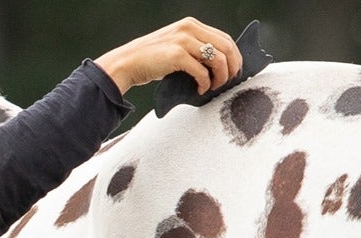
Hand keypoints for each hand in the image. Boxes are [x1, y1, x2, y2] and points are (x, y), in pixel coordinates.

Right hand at [94, 18, 240, 93]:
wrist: (127, 63)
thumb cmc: (150, 59)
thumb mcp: (176, 45)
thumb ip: (195, 48)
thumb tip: (217, 63)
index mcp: (191, 25)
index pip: (224, 38)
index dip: (234, 56)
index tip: (233, 70)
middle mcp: (189, 29)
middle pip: (226, 47)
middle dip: (231, 67)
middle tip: (227, 81)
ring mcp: (183, 41)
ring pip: (218, 59)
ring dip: (220, 77)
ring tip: (213, 86)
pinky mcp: (176, 56)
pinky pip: (201, 72)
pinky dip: (205, 84)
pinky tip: (200, 89)